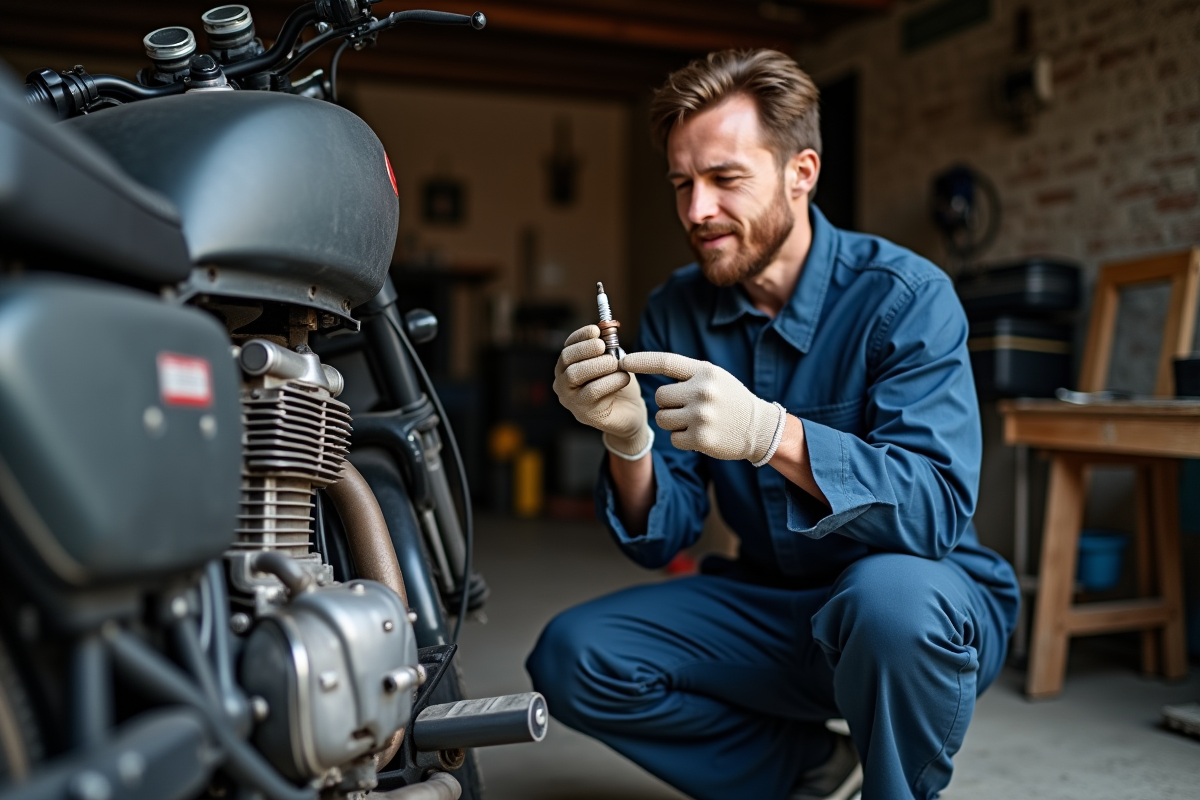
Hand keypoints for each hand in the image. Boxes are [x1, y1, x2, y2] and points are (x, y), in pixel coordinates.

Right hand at [553, 325, 652, 457]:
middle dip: (586, 349)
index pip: (568, 346)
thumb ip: (608, 347)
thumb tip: (606, 330)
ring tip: (615, 363)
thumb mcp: (614, 361)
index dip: (580, 336)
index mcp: (569, 367)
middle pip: (566, 359)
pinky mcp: (583, 413)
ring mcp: (571, 399)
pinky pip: (592, 392)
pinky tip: (623, 378)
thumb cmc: (619, 383)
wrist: (631, 412)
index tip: (596, 330)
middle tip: (603, 347)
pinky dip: (610, 381)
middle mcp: (564, 382)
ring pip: (575, 375)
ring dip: (597, 364)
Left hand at [621, 352, 785, 464]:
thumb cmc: (731, 400)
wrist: (759, 428)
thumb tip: (646, 365)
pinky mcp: (701, 438)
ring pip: (663, 418)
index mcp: (705, 372)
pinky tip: (700, 435)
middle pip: (660, 397)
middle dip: (667, 404)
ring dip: (672, 422)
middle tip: (686, 407)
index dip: (642, 361)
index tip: (623, 361)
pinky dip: (682, 439)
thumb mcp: (714, 378)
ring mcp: (702, 415)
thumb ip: (687, 374)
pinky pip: (673, 438)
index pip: (667, 362)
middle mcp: (702, 391)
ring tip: (694, 421)